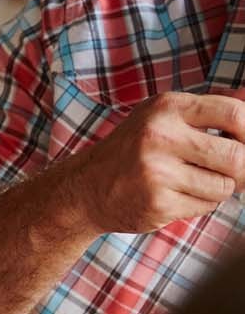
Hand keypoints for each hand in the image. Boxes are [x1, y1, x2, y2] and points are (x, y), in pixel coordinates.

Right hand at [57, 91, 244, 234]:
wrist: (85, 187)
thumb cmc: (133, 149)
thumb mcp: (163, 117)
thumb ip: (209, 108)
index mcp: (165, 107)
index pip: (234, 114)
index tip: (244, 142)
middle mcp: (159, 136)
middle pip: (237, 155)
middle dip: (242, 168)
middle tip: (230, 171)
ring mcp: (156, 171)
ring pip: (225, 185)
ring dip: (219, 188)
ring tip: (195, 182)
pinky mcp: (157, 203)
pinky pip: (206, 205)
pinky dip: (201, 203)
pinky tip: (178, 196)